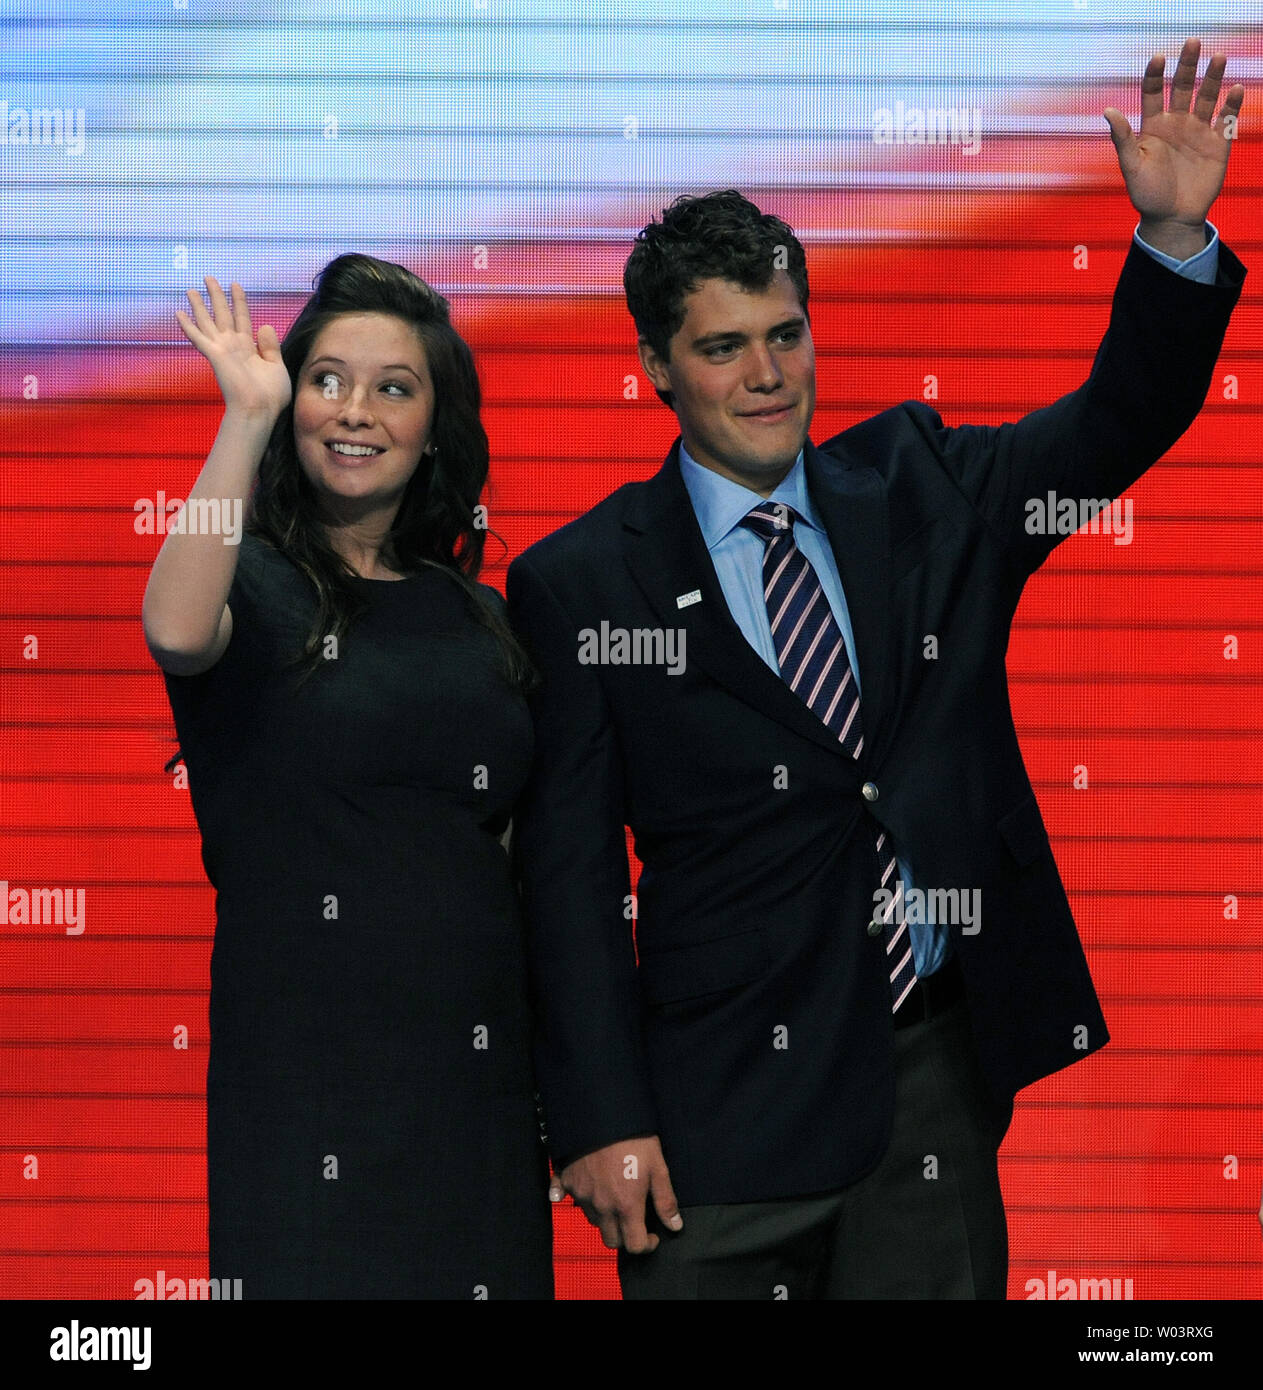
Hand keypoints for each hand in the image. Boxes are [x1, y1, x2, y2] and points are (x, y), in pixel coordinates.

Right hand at [176, 275, 291, 420]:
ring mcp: (222, 350)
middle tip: (208, 278)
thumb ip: (271, 347)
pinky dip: (187, 325)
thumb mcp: (277, 367)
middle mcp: (233, 346)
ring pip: (208, 321)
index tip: (235, 285)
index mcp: (249, 348)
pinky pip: (198, 337)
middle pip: (222, 314)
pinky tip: (178, 313)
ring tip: (191, 290)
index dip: (239, 301)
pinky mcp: (214, 355)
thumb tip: (265, 325)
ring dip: (199, 305)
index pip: (242, 318)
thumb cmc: (270, 395)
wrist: (259, 410)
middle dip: (216, 295)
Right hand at [551, 1136, 682, 1252]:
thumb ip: (665, 1200)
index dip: (647, 1245)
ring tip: (615, 1198)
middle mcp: (602, 1206)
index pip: (634, 1245)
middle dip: (625, 1236)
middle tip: (634, 1219)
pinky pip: (567, 1200)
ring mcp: (582, 1195)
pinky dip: (575, 1199)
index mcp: (626, 1206)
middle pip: (611, 1240)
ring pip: (593, 1221)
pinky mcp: (567, 1181)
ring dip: (605, 1218)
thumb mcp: (658, 1167)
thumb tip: (675, 1226)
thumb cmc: (634, 1139)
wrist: (602, 1113)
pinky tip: (584, 1190)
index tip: (652, 1235)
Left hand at [1104, 38, 1242, 252]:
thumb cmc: (1147, 195)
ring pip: (1207, 97)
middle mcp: (1176, 124)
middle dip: (1187, 65)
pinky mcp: (1218, 144)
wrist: (1171, 220)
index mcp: (1153, 127)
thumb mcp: (1131, 166)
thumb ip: (1123, 138)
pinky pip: (1226, 119)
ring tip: (1219, 58)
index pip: (1152, 93)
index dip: (1154, 75)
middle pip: (1182, 87)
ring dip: (1213, 78)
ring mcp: (1198, 131)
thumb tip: (1107, 110)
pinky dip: (1231, 104)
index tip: (1157, 58)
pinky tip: (1236, 89)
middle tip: (1192, 42)